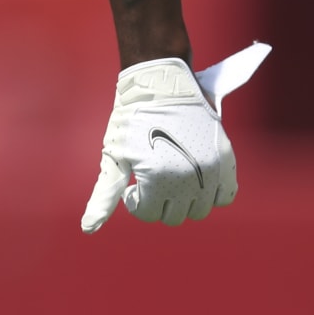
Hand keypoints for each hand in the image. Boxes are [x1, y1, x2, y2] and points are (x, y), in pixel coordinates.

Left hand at [81, 42, 269, 231]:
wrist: (161, 85)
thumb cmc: (131, 121)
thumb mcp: (114, 157)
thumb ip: (104, 196)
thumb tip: (87, 229)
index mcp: (158, 179)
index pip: (148, 214)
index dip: (136, 200)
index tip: (134, 183)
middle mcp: (189, 179)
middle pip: (175, 216)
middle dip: (160, 201)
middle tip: (153, 178)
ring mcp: (211, 171)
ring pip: (200, 210)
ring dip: (185, 200)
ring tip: (172, 176)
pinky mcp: (226, 160)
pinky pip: (226, 197)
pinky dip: (212, 193)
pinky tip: (196, 177)